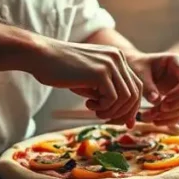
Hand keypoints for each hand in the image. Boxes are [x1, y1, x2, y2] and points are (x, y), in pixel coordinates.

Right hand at [26, 39, 142, 126]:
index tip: (125, 122)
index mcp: (117, 57)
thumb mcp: (91, 79)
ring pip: (126, 98)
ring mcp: (110, 64)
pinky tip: (88, 104)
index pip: (136, 86)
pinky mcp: (100, 72)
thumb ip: (108, 92)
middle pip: (135, 93)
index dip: (132, 106)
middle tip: (106, 119)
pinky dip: (102, 108)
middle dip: (124, 112)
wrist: (42, 56)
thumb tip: (126, 118)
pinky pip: (112, 99)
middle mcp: (117, 58)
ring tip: (95, 111)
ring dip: (111, 111)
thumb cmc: (62, 70)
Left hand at [126, 52, 178, 125]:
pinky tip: (155, 122)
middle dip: (171, 108)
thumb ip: (148, 86)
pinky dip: (170, 120)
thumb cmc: (137, 66)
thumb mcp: (140, 73)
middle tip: (153, 113)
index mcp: (178, 62)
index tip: (163, 103)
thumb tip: (156, 101)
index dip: (178, 94)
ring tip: (148, 118)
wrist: (136, 68)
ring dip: (168, 116)